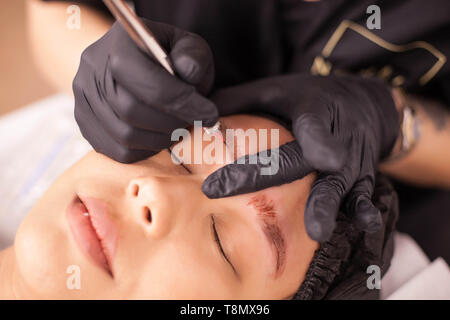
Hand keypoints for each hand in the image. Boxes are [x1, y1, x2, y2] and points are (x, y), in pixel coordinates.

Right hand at [73, 19, 217, 162]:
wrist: (142, 64)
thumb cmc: (170, 57)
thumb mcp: (189, 47)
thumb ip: (193, 56)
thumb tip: (188, 73)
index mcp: (119, 42)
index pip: (146, 80)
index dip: (182, 102)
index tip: (209, 113)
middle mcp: (93, 68)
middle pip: (132, 111)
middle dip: (171, 123)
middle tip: (192, 121)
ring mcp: (84, 97)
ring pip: (125, 135)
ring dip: (161, 139)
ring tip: (177, 127)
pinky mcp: (85, 122)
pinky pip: (116, 150)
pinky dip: (145, 150)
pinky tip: (158, 135)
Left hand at [202, 74, 398, 241]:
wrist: (367, 102)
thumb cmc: (311, 99)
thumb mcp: (277, 89)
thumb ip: (238, 100)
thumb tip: (193, 113)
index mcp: (313, 110)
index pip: (292, 128)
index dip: (272, 145)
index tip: (240, 166)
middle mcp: (334, 137)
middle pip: (308, 161)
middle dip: (278, 179)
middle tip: (252, 203)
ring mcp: (353, 161)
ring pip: (340, 184)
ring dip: (328, 206)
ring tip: (317, 231)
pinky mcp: (365, 178)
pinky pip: (366, 196)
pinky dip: (365, 212)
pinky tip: (365, 227)